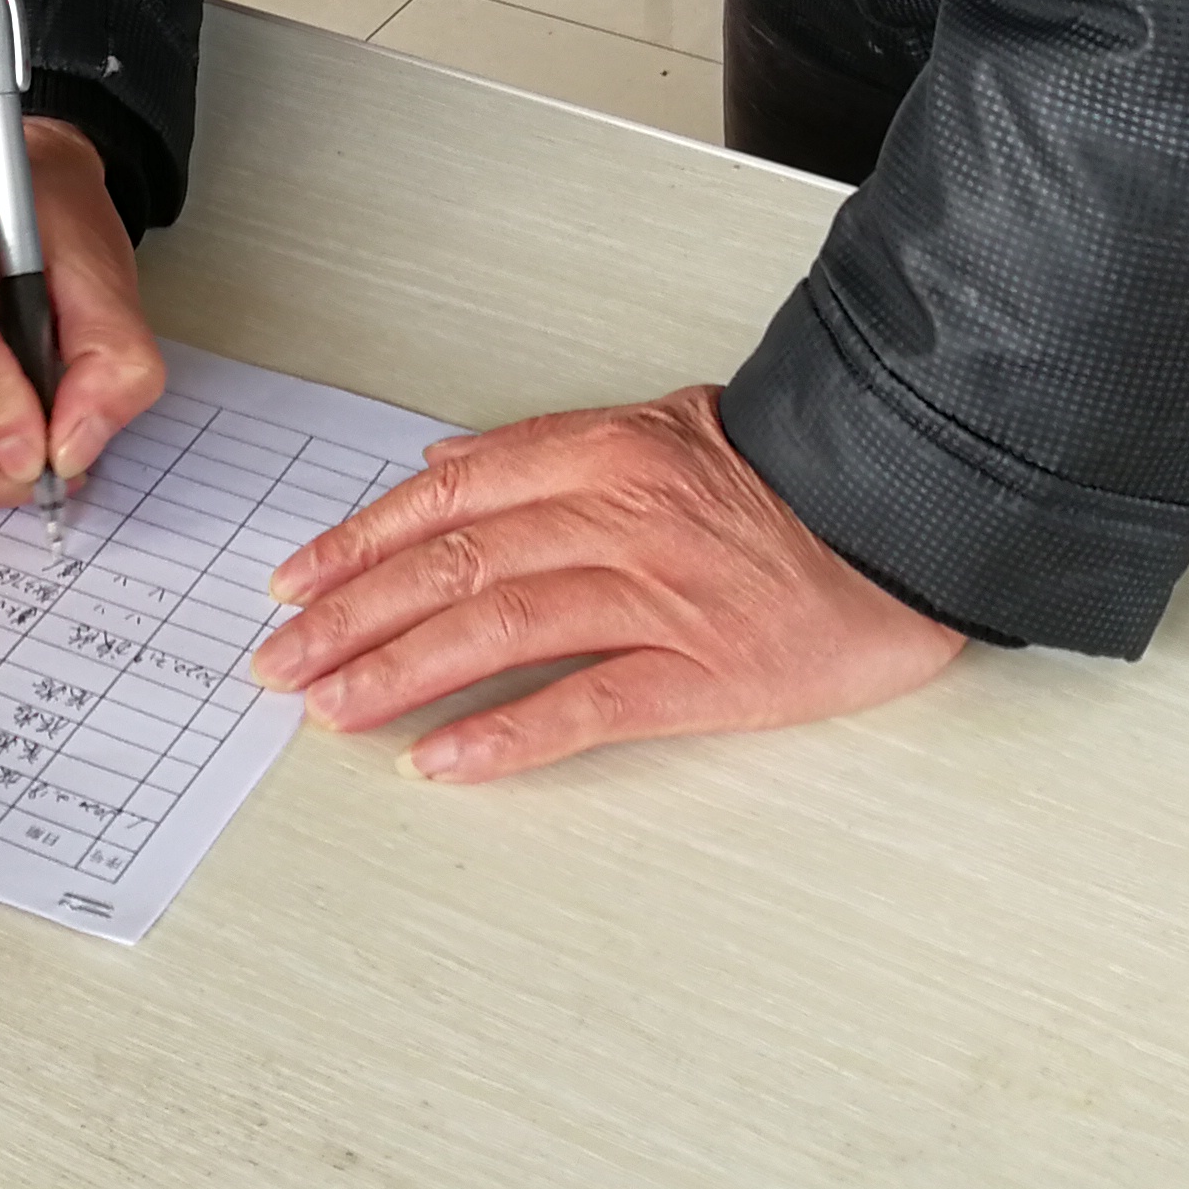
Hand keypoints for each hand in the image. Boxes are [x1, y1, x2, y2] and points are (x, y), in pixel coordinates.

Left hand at [253, 385, 963, 782]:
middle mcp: (618, 515)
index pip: (448, 495)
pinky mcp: (706, 670)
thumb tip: (443, 464)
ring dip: (398, 673)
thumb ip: (549, 447)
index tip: (294, 582)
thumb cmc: (789, 477)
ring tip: (330, 711)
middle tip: (281, 662)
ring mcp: (660, 595)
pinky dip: (508, 734)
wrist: (908, 511)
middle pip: (453, 565)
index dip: (358, 541)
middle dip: (349, 616)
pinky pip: (588, 705)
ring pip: (498, 629)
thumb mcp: (662, 427)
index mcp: (604, 450)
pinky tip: (443, 761)